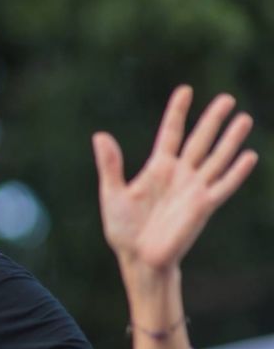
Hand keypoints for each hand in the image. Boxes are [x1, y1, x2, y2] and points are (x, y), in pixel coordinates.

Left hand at [93, 85, 257, 270]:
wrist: (138, 258)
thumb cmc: (123, 229)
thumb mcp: (112, 193)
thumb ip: (110, 165)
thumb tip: (100, 135)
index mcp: (158, 168)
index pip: (171, 133)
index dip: (178, 112)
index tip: (186, 90)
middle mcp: (179, 175)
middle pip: (199, 140)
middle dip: (212, 119)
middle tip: (227, 98)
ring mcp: (193, 189)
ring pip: (216, 158)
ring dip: (230, 139)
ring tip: (244, 118)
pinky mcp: (203, 207)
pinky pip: (223, 186)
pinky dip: (236, 172)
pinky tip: (249, 156)